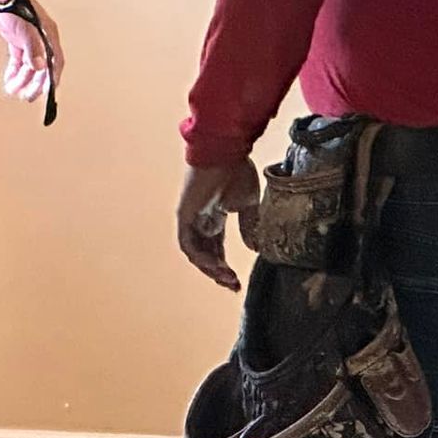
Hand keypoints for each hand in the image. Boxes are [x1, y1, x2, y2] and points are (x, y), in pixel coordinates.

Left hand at [0, 0, 63, 102]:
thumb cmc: (12, 3)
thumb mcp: (24, 29)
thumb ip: (32, 49)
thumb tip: (39, 67)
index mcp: (48, 35)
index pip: (55, 61)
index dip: (52, 78)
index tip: (48, 92)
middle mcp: (41, 38)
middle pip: (42, 66)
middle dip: (35, 83)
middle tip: (28, 96)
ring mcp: (29, 39)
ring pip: (29, 65)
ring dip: (22, 79)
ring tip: (15, 90)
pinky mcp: (16, 39)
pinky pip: (18, 60)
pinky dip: (14, 71)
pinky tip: (9, 80)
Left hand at [176, 159, 260, 291]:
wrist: (224, 151)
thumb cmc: (236, 170)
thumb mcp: (249, 203)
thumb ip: (249, 225)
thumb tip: (253, 247)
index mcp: (215, 214)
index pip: (217, 247)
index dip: (225, 265)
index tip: (237, 280)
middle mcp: (201, 219)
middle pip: (206, 254)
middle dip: (219, 272)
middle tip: (232, 286)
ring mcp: (191, 218)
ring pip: (196, 253)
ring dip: (211, 269)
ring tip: (227, 279)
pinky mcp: (184, 215)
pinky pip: (188, 244)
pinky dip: (201, 257)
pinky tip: (216, 266)